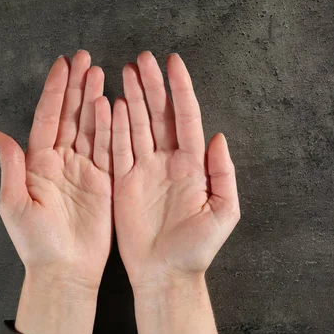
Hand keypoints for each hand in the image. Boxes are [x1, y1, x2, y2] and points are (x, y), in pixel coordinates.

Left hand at [0, 50, 112, 333]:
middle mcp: (62, 161)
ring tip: (101, 75)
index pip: (48, 118)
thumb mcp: (15, 204)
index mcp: (38, 163)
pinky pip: (110, 149)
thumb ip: (11, 167)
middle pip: (71, 116)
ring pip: (92, 128)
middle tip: (86, 59)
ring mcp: (85, 170)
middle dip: (77, 87)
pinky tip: (115, 106)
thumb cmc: (36, 242)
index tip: (63, 65)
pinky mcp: (105, 182)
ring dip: (95, 101)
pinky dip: (113, 128)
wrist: (64, 270)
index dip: (55, 91)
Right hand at [112, 51, 239, 333]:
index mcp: (193, 165)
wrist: (166, 274)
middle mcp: (168, 161)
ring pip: (136, 125)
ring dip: (131, 98)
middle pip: (159, 115)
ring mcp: (144, 170)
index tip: (173, 62)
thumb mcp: (223, 211)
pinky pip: (117, 148)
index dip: (181, 89)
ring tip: (125, 71)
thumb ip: (224, 174)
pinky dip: (113, 126)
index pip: (187, 117)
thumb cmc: (197, 248)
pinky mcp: (124, 182)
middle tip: (142, 59)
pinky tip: (110, 104)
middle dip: (152, 86)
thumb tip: (219, 137)